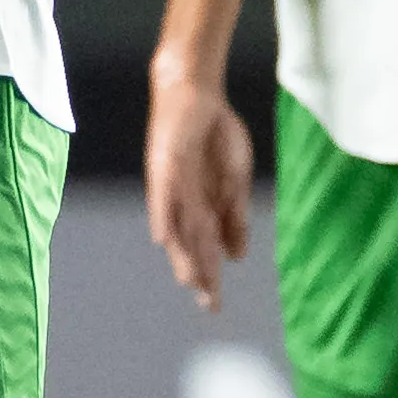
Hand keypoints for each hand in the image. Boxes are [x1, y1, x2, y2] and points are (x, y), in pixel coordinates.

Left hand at [146, 69, 253, 310]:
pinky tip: (160, 238)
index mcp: (200, 204)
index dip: (210, 273)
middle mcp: (182, 200)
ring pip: (176, 225)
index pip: (204, 246)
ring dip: (182, 253)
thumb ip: (234, 217)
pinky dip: (161, 216)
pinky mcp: (164, 165)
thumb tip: (237, 257)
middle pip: (191, 243)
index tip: (216, 304)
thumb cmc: (215, 134)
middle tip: (209, 304)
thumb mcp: (234, 181)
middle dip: (200, 272)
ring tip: (189, 281)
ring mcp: (171, 183)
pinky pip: (161, 194)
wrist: (198, 94)